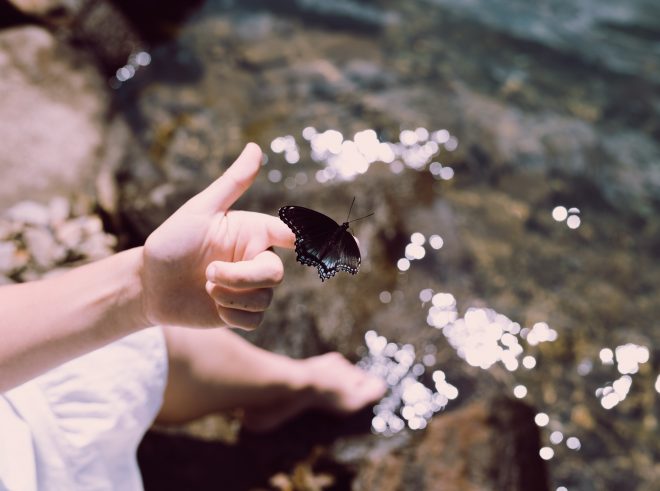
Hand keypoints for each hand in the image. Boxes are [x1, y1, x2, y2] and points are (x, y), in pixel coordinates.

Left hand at [141, 143, 294, 328]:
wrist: (148, 283)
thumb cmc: (172, 241)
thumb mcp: (200, 209)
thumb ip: (232, 183)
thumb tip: (255, 148)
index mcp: (252, 233)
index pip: (287, 235)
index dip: (296, 240)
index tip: (290, 242)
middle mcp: (254, 259)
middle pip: (274, 274)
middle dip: (242, 277)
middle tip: (209, 273)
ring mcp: (248, 288)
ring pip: (264, 299)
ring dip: (230, 296)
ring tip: (204, 287)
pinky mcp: (239, 314)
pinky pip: (254, 320)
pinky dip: (232, 315)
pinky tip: (211, 305)